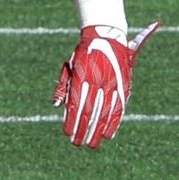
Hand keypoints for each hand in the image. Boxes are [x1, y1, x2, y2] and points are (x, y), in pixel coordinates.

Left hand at [53, 21, 160, 148]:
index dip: (72, 120)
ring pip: (104, 113)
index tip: (67, 133)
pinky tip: (108, 134)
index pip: (76, 104)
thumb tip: (55, 105)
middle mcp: (98, 82)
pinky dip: (114, 122)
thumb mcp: (70, 67)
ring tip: (91, 144)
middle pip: (90, 111)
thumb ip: (63, 86)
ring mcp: (112, 84)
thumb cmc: (83, 53)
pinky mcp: (123, 86)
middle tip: (78, 143)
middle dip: (83, 129)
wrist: (106, 35)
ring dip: (97, 130)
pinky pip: (119, 108)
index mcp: (82, 76)